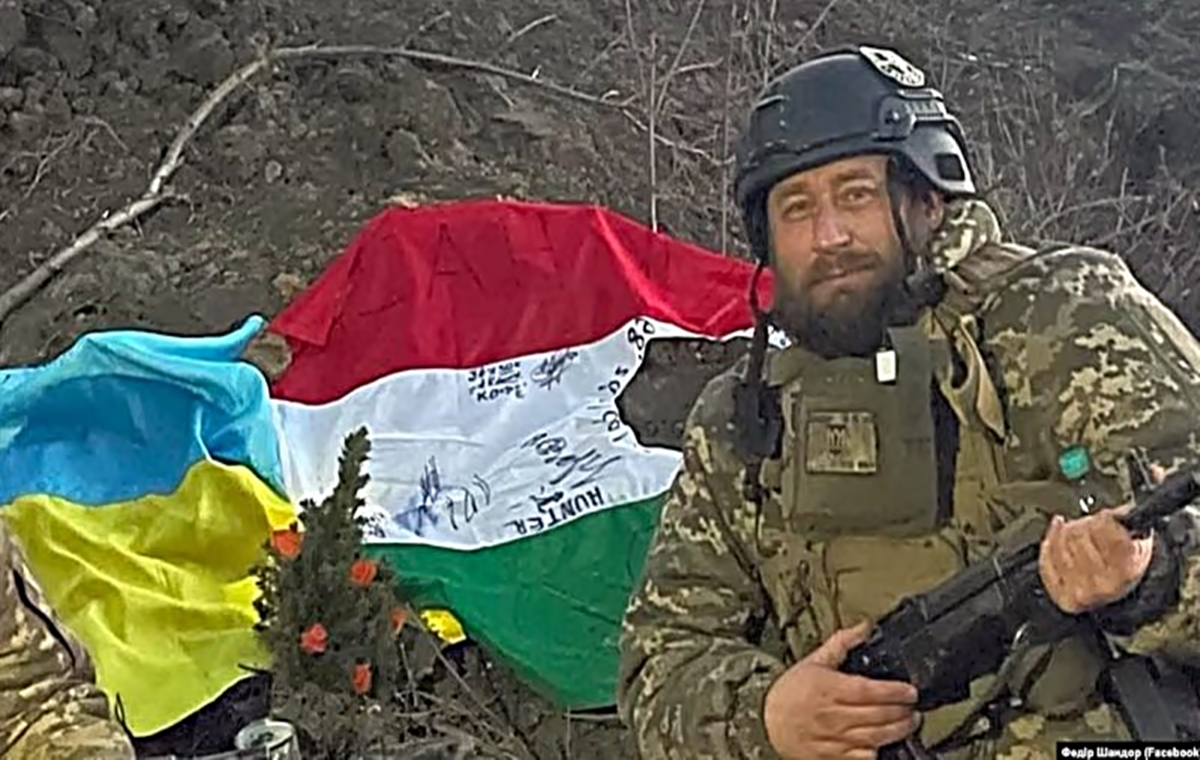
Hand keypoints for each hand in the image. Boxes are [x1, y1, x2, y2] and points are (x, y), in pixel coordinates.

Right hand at [763, 621, 919, 759]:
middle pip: (877, 715)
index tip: (910, 691)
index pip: (869, 691)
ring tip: (908, 723)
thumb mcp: (814, 661)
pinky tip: (884, 743)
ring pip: (874, 737)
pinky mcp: (831, 757)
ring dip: (897, 731)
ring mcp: (833, 738)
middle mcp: (831, 715)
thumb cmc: (790, 692)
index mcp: (828, 689)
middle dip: (902, 711)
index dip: (894, 692)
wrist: (766, 721)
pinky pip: (861, 758)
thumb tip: (864, 627)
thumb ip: (842, 642)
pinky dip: (876, 751)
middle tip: (913, 707)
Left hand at [1038, 468, 1163, 613]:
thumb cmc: (1129, 558)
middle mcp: (1105, 584)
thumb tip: (1154, 472)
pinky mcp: (1062, 595)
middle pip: (1077, 534)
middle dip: (1085, 525)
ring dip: (1067, 534)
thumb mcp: (1140, 531)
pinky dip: (1049, 542)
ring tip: (1078, 534)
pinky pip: (1045, 560)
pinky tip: (1056, 533)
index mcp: (1128, 566)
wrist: (1124, 590)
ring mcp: (1082, 592)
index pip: (1104, 528)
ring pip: (1059, 545)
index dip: (1104, 518)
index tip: (1107, 518)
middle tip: (1091, 527)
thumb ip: (1139, 504)